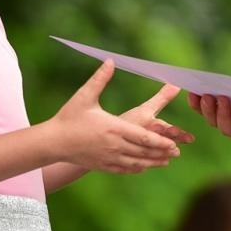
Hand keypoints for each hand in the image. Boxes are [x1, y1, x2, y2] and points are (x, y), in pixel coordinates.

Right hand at [50, 61, 182, 172]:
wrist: (53, 142)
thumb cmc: (69, 117)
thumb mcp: (85, 96)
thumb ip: (100, 79)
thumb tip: (110, 60)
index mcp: (114, 128)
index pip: (143, 137)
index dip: (160, 142)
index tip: (174, 143)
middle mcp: (114, 145)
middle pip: (143, 152)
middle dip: (162, 153)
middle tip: (177, 152)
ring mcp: (108, 158)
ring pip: (136, 163)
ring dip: (152, 163)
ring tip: (165, 162)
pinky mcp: (102, 165)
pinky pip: (123, 169)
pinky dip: (136, 169)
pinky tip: (142, 167)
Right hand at [188, 70, 230, 151]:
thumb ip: (226, 88)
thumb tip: (206, 91)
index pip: (210, 110)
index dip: (198, 104)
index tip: (190, 92)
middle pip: (215, 121)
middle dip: (208, 109)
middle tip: (204, 95)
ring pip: (227, 128)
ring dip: (222, 112)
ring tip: (221, 97)